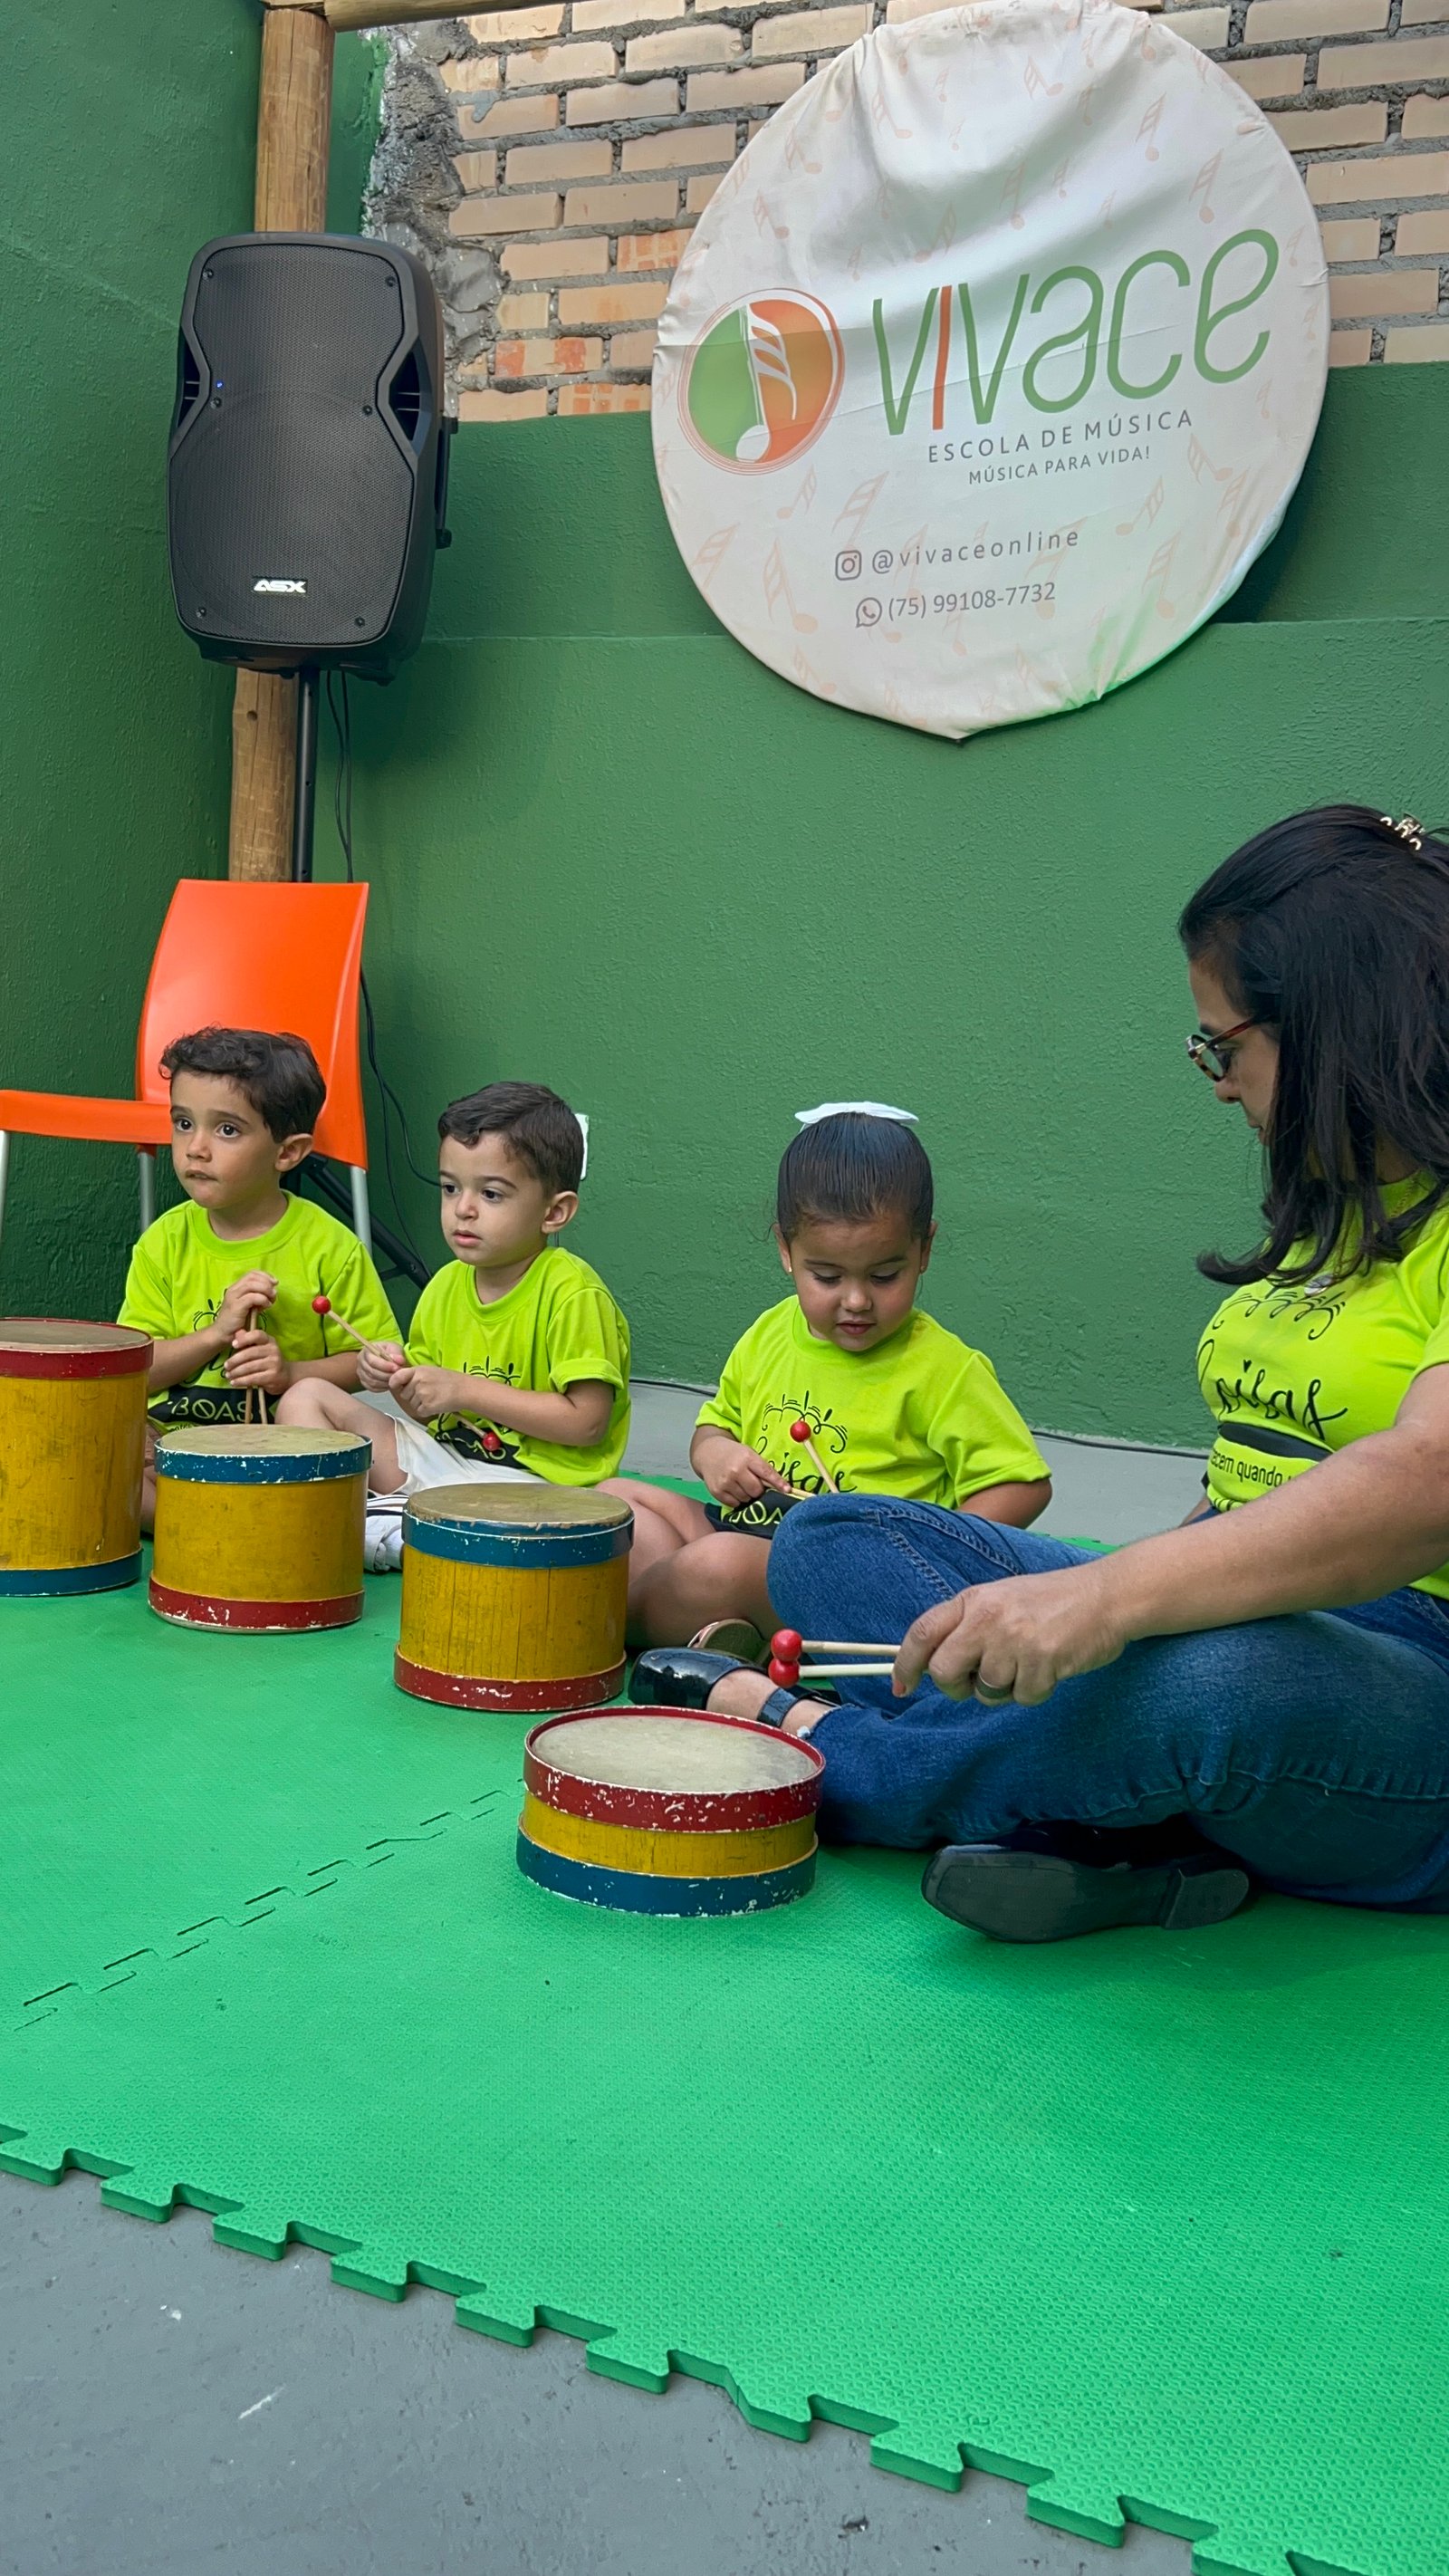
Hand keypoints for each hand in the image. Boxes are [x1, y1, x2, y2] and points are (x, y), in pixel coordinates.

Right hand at [214, 1270, 277, 1338]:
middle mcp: (233, 1289)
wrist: (222, 1334)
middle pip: (253, 1277)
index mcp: (236, 1287)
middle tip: (274, 1293)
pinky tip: (267, 1306)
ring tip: (271, 1299)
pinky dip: (262, 1299)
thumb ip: (257, 1298)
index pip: (252, 1273)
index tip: (275, 1283)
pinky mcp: (235, 1306)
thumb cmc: (236, 1322)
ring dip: (266, 1290)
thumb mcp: (249, 1306)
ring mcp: (233, 1297)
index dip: (265, 1276)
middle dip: (267, 1283)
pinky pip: (252, 1297)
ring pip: (252, 1284)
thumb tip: (272, 1292)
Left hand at [224, 1328, 290, 1395]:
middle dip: (235, 1360)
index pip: (257, 1335)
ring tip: (228, 1375)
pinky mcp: (272, 1376)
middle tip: (226, 1366)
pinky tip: (234, 1382)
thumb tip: (237, 1333)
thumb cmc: (267, 1361)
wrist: (285, 1376)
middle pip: (250, 1353)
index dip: (244, 1339)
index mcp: (269, 1340)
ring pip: (250, 1367)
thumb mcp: (259, 1348)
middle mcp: (273, 1350)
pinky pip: (253, 1378)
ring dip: (236, 1372)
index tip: (233, 1345)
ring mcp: (274, 1363)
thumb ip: (247, 1341)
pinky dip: (241, 1381)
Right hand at [358, 1338, 406, 1390]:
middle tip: (397, 1375)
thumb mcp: (394, 1348)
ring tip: (395, 1379)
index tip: (396, 1368)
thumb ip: (397, 1354)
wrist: (387, 1358)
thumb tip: (399, 1361)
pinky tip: (389, 1384)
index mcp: (366, 1351)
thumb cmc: (390, 1351)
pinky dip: (382, 1388)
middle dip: (386, 1375)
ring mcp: (361, 1373)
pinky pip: (372, 1388)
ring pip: (372, 1382)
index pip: (372, 1361)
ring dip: (385, 1382)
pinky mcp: (364, 1382)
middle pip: (372, 1372)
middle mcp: (361, 1362)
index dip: (385, 1366)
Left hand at [388, 1363, 459, 1424]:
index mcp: (418, 1371)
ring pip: (411, 1404)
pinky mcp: (427, 1406)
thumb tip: (399, 1380)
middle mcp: (418, 1382)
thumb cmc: (449, 1380)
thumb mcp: (430, 1370)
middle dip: (412, 1395)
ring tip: (434, 1397)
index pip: (396, 1377)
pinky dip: (426, 1411)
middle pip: (404, 1394)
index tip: (397, 1386)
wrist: (465, 1390)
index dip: (395, 1383)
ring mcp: (422, 1394)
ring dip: (420, 1403)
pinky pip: (419, 1411)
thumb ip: (415, 1374)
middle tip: (427, 1392)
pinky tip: (436, 1404)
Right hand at [700, 1439, 794, 1509]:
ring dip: (747, 1495)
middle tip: (753, 1483)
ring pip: (746, 1499)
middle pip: (757, 1491)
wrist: (708, 1452)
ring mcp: (725, 1482)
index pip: (766, 1473)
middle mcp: (736, 1470)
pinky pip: (734, 1503)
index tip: (787, 1490)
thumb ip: (762, 1468)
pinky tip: (732, 1488)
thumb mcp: (749, 1454)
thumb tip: (780, 1487)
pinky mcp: (717, 1491)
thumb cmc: (734, 1454)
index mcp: (747, 1458)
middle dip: (758, 1490)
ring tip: (740, 1484)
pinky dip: (736, 1499)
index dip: (778, 1483)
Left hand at [892, 1561, 1128, 1707]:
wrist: (1104, 1596)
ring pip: (987, 1692)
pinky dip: (1035, 1691)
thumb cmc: (1051, 1601)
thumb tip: (936, 1663)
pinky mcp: (1042, 1662)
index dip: (905, 1664)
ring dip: (1005, 1688)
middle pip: (944, 1671)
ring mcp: (1015, 1640)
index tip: (901, 1685)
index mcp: (974, 1600)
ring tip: (1028, 1661)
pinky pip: (1023, 1698)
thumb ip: (968, 1626)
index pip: (922, 1633)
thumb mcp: (1001, 1599)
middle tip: (976, 1682)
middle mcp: (988, 1618)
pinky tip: (1049, 1667)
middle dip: (956, 1687)